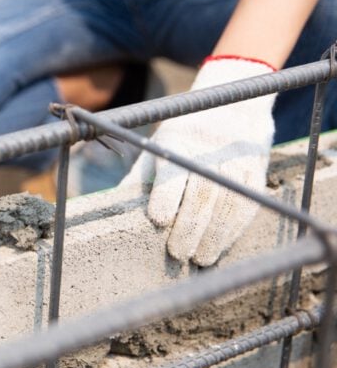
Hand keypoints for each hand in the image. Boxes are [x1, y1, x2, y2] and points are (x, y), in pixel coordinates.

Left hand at [122, 57, 276, 265]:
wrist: (232, 108)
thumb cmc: (182, 137)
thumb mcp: (156, 148)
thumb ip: (139, 179)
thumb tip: (112, 211)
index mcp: (177, 142)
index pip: (173, 173)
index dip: (166, 197)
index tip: (159, 221)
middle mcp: (209, 150)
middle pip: (201, 194)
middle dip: (190, 228)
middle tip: (179, 254)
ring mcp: (236, 160)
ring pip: (228, 203)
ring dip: (215, 236)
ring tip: (200, 259)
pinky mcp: (256, 171)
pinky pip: (247, 205)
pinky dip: (235, 230)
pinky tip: (221, 246)